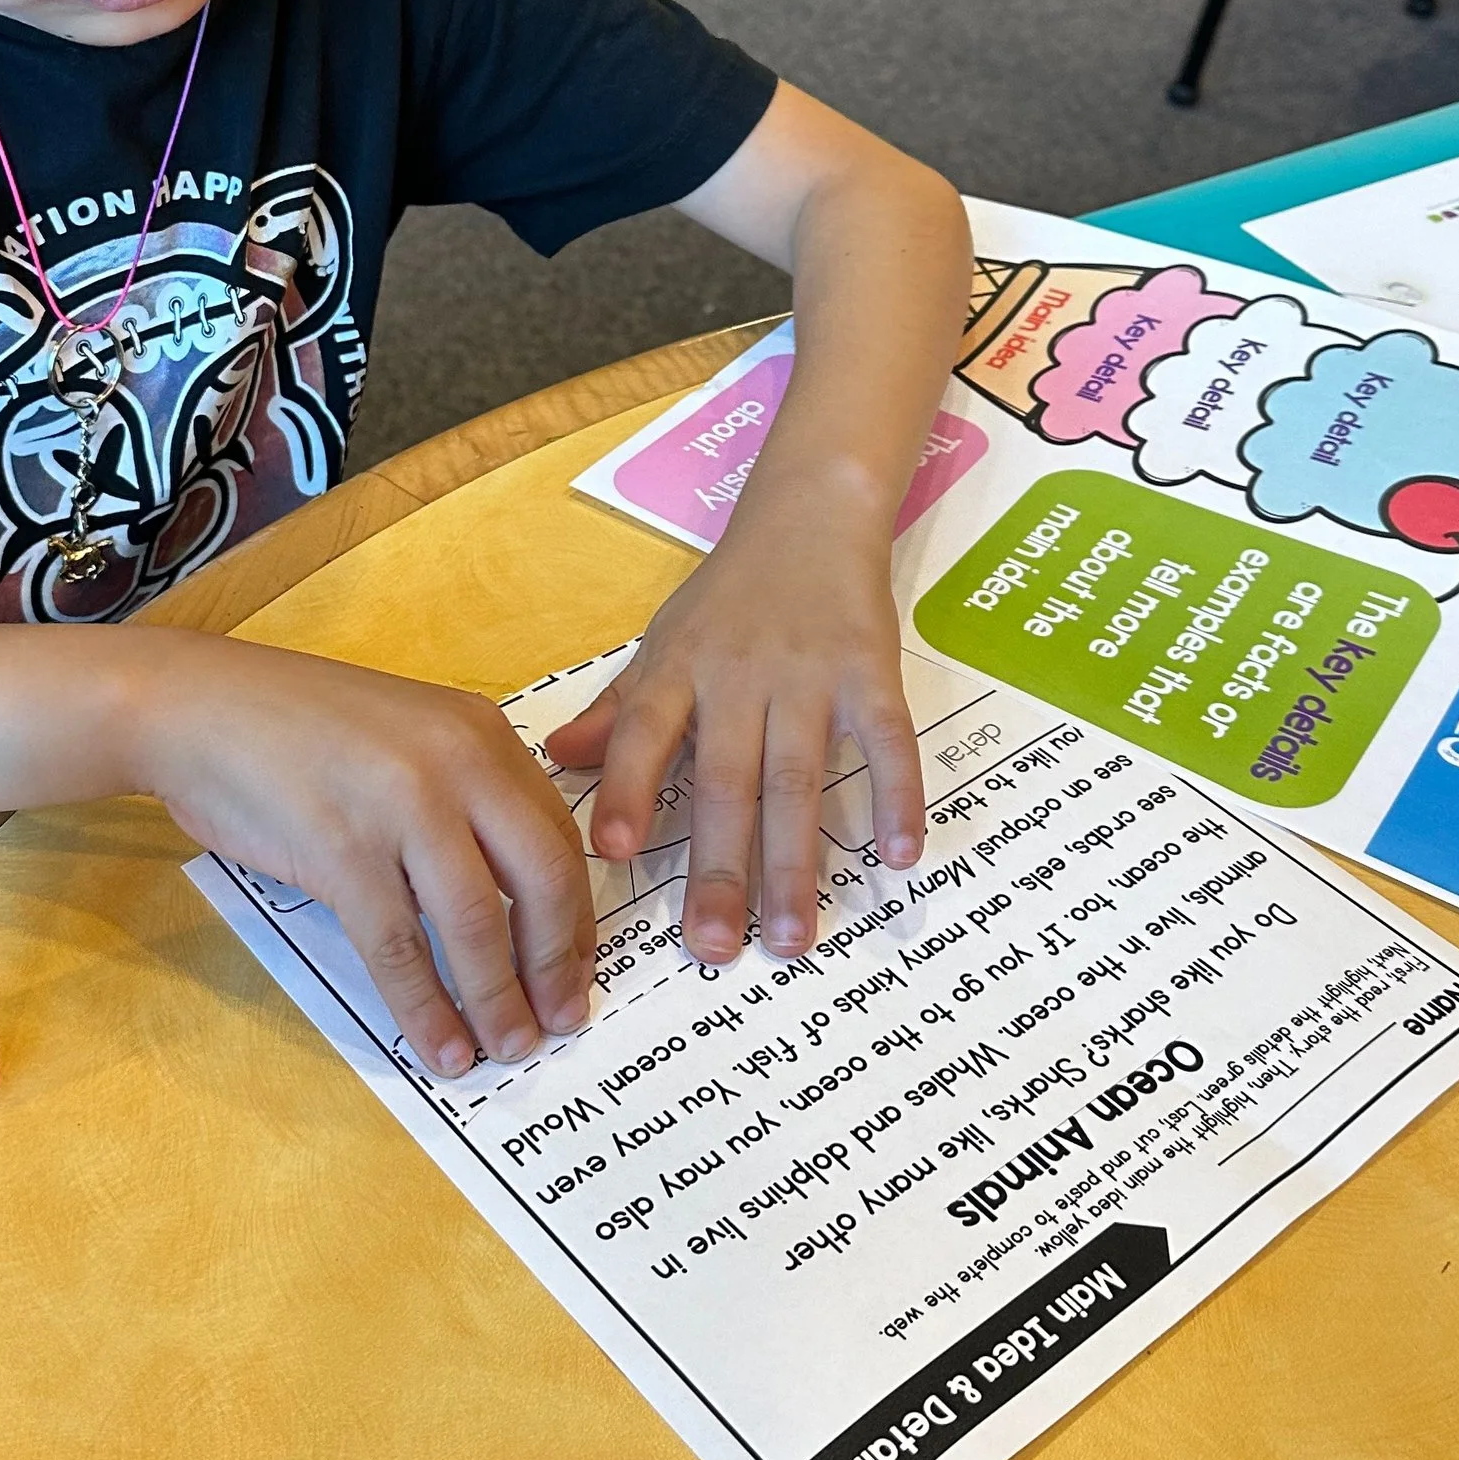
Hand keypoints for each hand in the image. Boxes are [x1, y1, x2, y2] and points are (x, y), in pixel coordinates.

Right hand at [139, 639, 592, 1077]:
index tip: (577, 967)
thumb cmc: (293, 728)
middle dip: (557, 963)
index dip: (575, 913)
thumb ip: (461, 796)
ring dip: (498, 999)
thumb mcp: (405, 737)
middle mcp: (456, 762)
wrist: (195, 707)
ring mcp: (401, 806)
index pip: (556, 834)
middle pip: (541, 879)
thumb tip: (505, 898)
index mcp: (480, 733)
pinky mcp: (342, 851)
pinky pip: (401, 948)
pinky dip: (427, 1009)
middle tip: (564, 1020)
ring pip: (476, 923)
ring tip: (510, 1047)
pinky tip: (441, 1048)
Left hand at [544, 482, 920, 967]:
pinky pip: (886, 741)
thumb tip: (560, 760)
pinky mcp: (872, 671)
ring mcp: (808, 675)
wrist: (812, 512)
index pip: (644, 733)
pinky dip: (897, 797)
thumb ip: (620, 710)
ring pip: (798, 780)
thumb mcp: (663, 639)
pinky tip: (899, 856)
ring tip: (791, 938)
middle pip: (725, 781)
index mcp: (679, 669)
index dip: (627, 791)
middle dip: (718, 868)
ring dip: (794, 863)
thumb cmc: (731, 592)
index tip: (612, 853)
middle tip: (711, 947)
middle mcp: (739, 675)